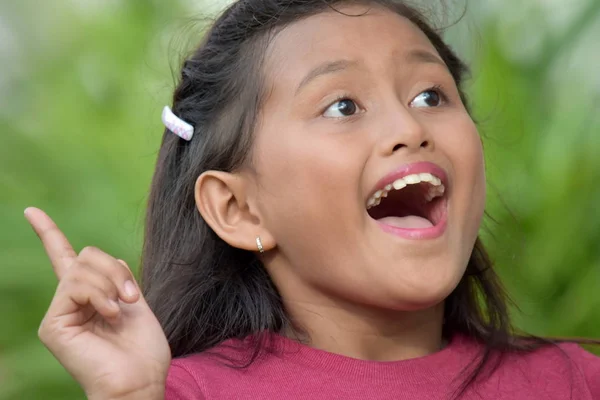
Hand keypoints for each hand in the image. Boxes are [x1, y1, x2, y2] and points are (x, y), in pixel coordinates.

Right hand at [25, 207, 170, 399]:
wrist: (140, 380)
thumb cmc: (142, 349)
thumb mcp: (134, 302)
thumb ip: (116, 277)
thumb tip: (104, 257)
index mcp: (90, 296)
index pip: (64, 258)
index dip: (49, 233)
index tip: (31, 211)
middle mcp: (69, 302)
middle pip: (86, 255)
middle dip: (115, 269)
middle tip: (133, 297)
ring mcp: (59, 313)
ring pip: (81, 267)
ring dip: (112, 283)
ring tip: (122, 309)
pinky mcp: (53, 324)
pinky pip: (75, 285)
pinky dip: (100, 295)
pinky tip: (110, 314)